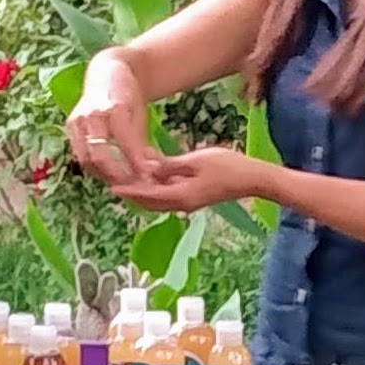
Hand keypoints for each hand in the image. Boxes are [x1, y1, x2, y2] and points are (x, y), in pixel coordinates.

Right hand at [67, 50, 157, 183]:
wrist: (106, 72)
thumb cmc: (128, 95)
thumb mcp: (140, 114)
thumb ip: (142, 143)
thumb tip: (151, 171)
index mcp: (113, 108)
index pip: (125, 143)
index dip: (136, 163)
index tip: (150, 177)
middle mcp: (91, 114)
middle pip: (99, 156)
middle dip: (117, 176)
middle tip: (135, 186)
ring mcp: (77, 120)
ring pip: (87, 159)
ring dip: (105, 176)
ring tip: (124, 184)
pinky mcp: (70, 126)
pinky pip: (81, 154)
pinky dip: (95, 168)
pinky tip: (110, 174)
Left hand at [114, 147, 261, 215]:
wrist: (253, 178)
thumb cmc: (228, 166)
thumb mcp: (196, 160)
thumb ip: (170, 165)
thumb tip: (149, 168)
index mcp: (180, 196)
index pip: (147, 196)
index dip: (129, 190)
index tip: (112, 186)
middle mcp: (181, 204)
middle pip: (149, 202)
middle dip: (132, 193)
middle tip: (114, 182)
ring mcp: (188, 202)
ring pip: (158, 200)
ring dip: (143, 191)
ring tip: (128, 178)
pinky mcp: (194, 197)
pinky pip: (168, 195)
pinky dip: (156, 188)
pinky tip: (152, 173)